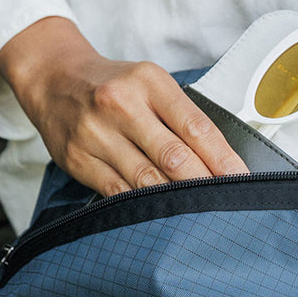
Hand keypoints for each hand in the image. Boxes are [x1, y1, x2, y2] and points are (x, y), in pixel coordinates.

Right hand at [0, 17, 248, 196]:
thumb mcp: (151, 83)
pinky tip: (162, 216)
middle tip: (228, 207)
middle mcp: (121, 104)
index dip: (224, 160)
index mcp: (149, 81)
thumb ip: (182, 116)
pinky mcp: (77, 159)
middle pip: (174, 156)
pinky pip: (118, 193)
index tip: (243, 182)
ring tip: (201, 216)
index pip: (196, 127)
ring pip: (147, 179)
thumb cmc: (113, 85)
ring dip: (177, 202)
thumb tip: (222, 162)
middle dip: (205, 186)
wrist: (54, 79)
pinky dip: (143, 207)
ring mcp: (95, 133)